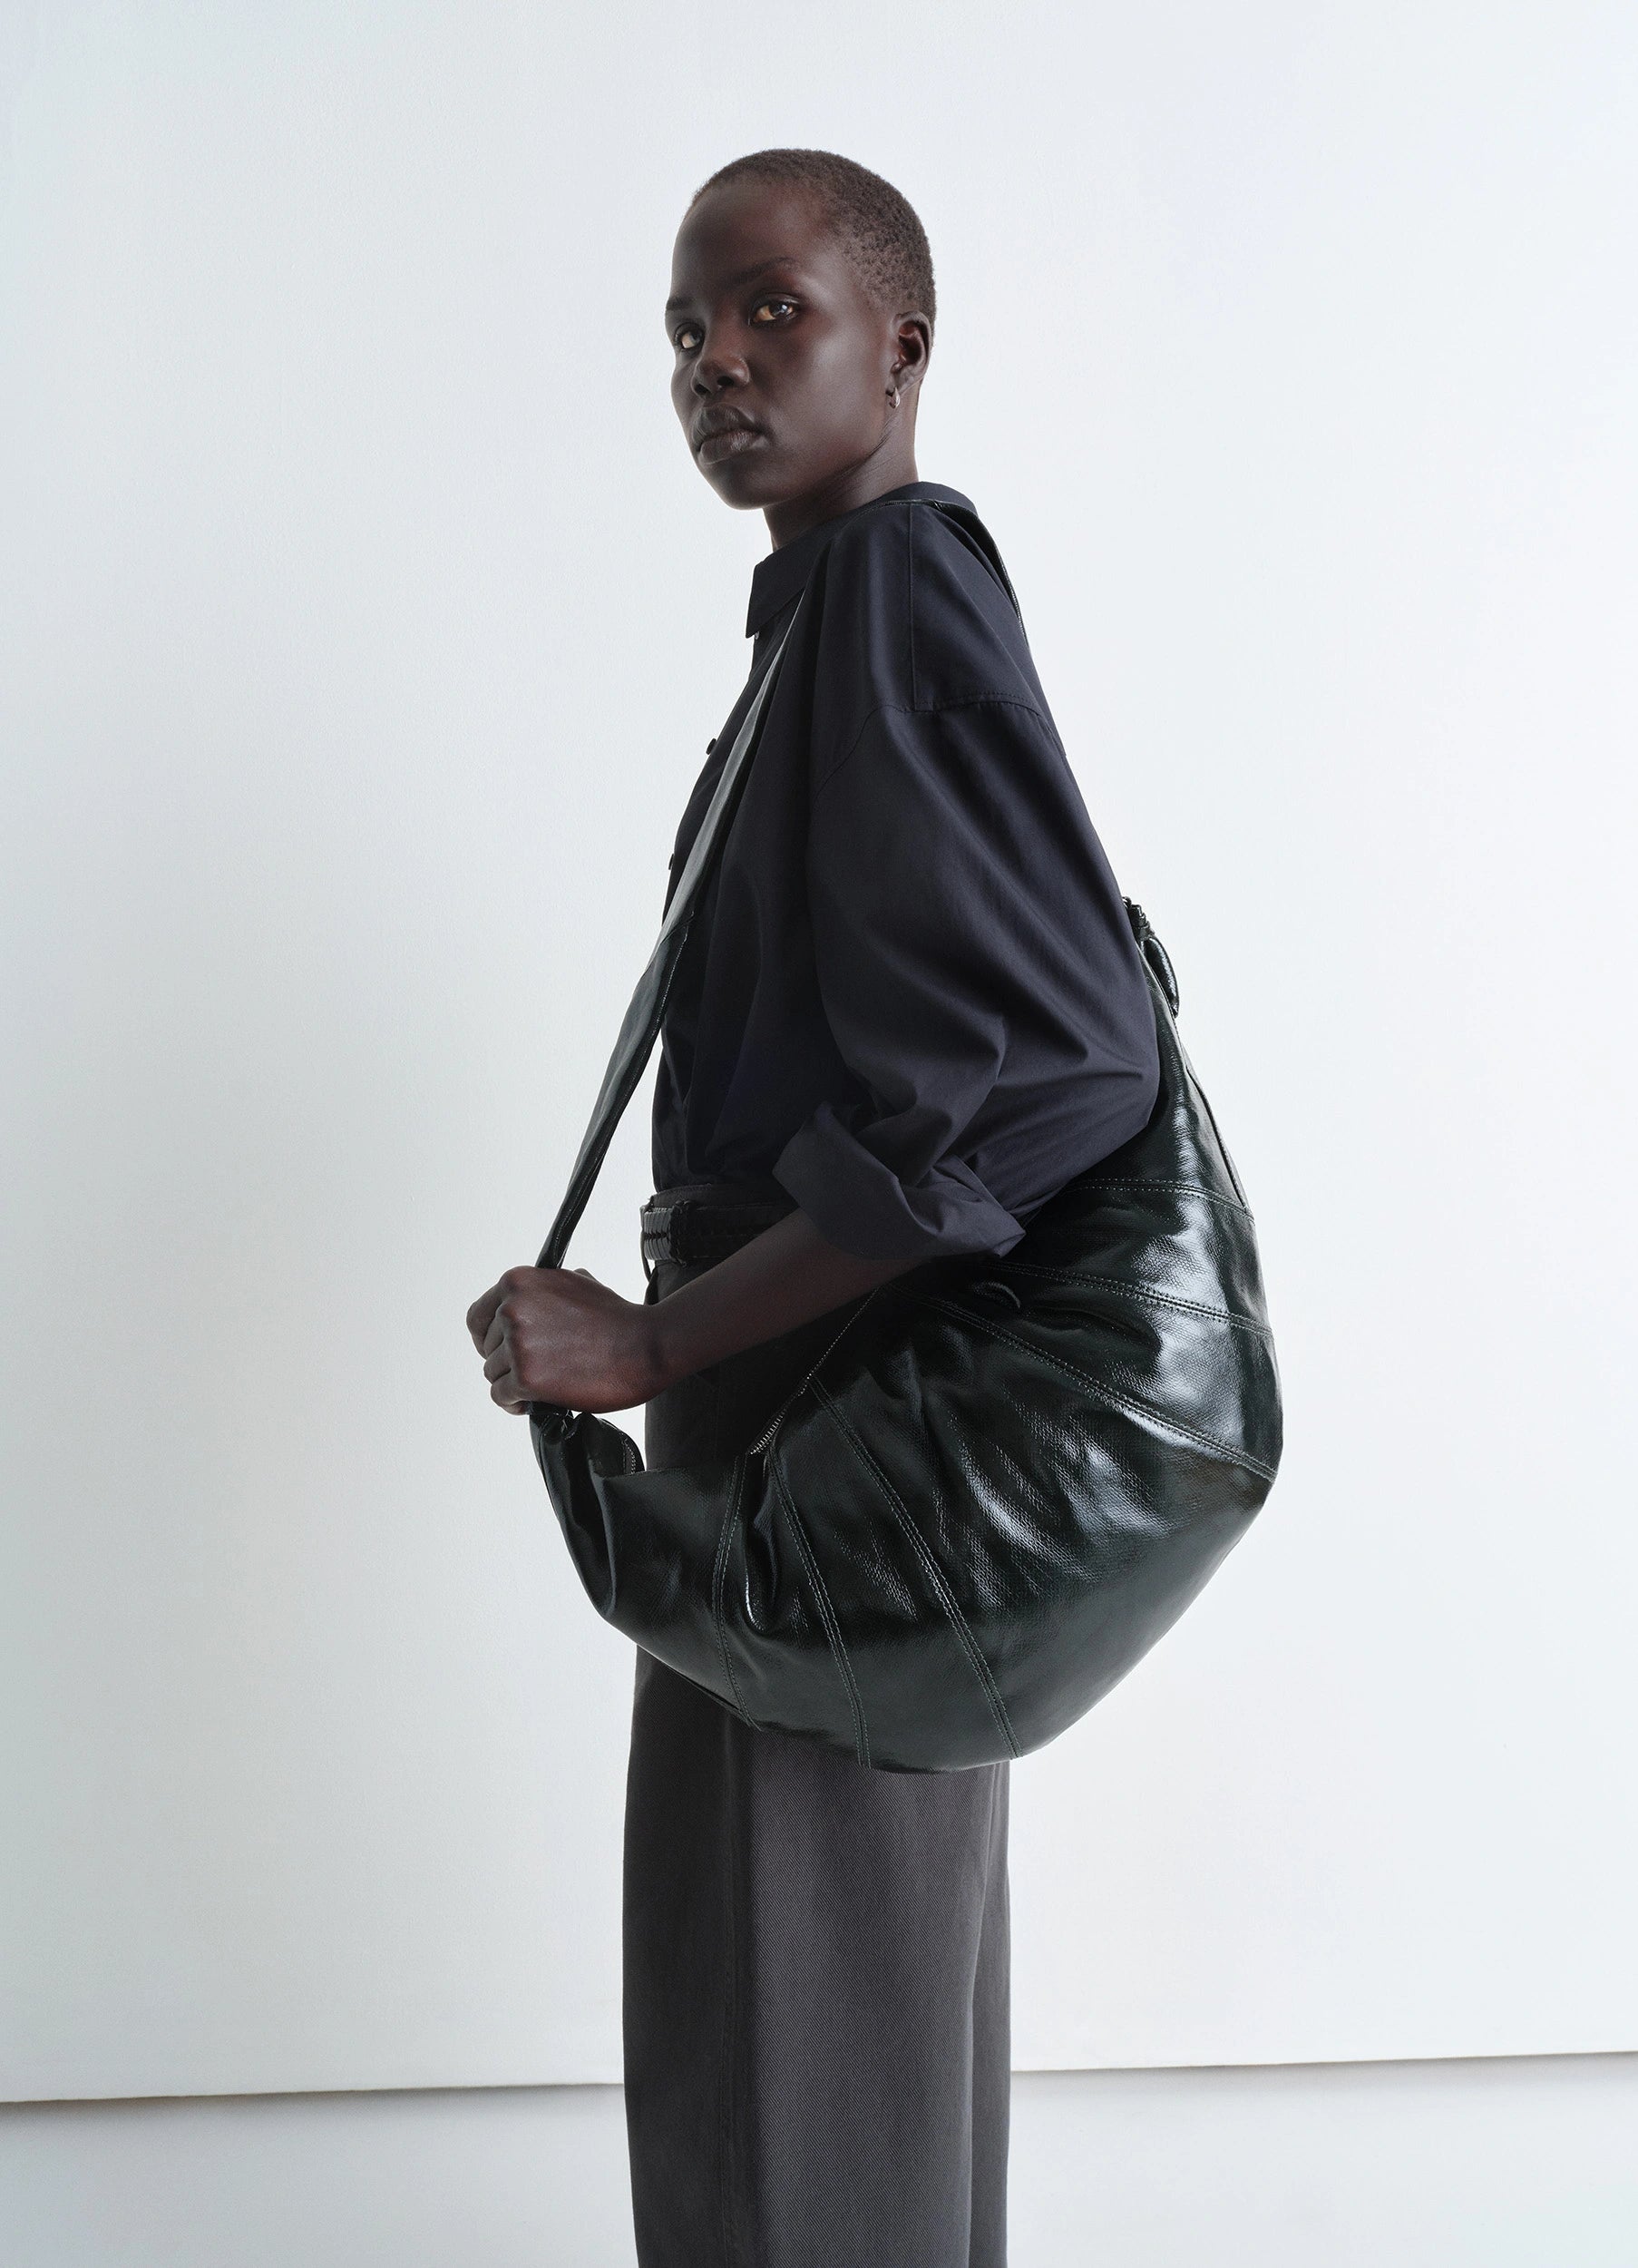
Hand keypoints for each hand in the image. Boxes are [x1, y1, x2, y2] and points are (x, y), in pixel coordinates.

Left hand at [465, 1266, 662, 1415]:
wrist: (644, 1345)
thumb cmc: (617, 1317)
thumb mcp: (575, 1282)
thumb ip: (542, 1291)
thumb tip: (529, 1303)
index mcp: (518, 1283)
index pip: (478, 1317)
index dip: (487, 1336)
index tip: (498, 1348)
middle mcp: (512, 1310)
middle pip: (487, 1348)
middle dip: (507, 1361)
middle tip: (536, 1369)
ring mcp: (518, 1344)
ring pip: (492, 1373)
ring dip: (513, 1383)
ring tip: (540, 1386)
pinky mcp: (526, 1377)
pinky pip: (501, 1396)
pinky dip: (514, 1403)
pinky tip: (533, 1403)